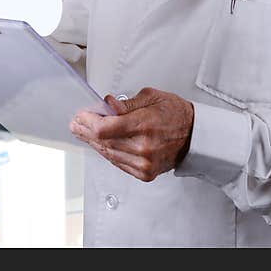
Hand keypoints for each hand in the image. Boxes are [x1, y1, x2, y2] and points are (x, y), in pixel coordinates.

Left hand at [69, 87, 193, 181]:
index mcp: (144, 125)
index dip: (88, 122)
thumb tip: (107, 104)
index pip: (104, 128)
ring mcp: (144, 163)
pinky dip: (107, 152)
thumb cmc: (174, 114)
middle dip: (86, 131)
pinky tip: (99, 144)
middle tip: (76, 123)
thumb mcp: (151, 97)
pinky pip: (117, 163)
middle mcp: (143, 147)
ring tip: (83, 132)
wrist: (194, 136)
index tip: (80, 115)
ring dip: (93, 142)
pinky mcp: (144, 173)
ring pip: (107, 153)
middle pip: (102, 141)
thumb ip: (126, 103)